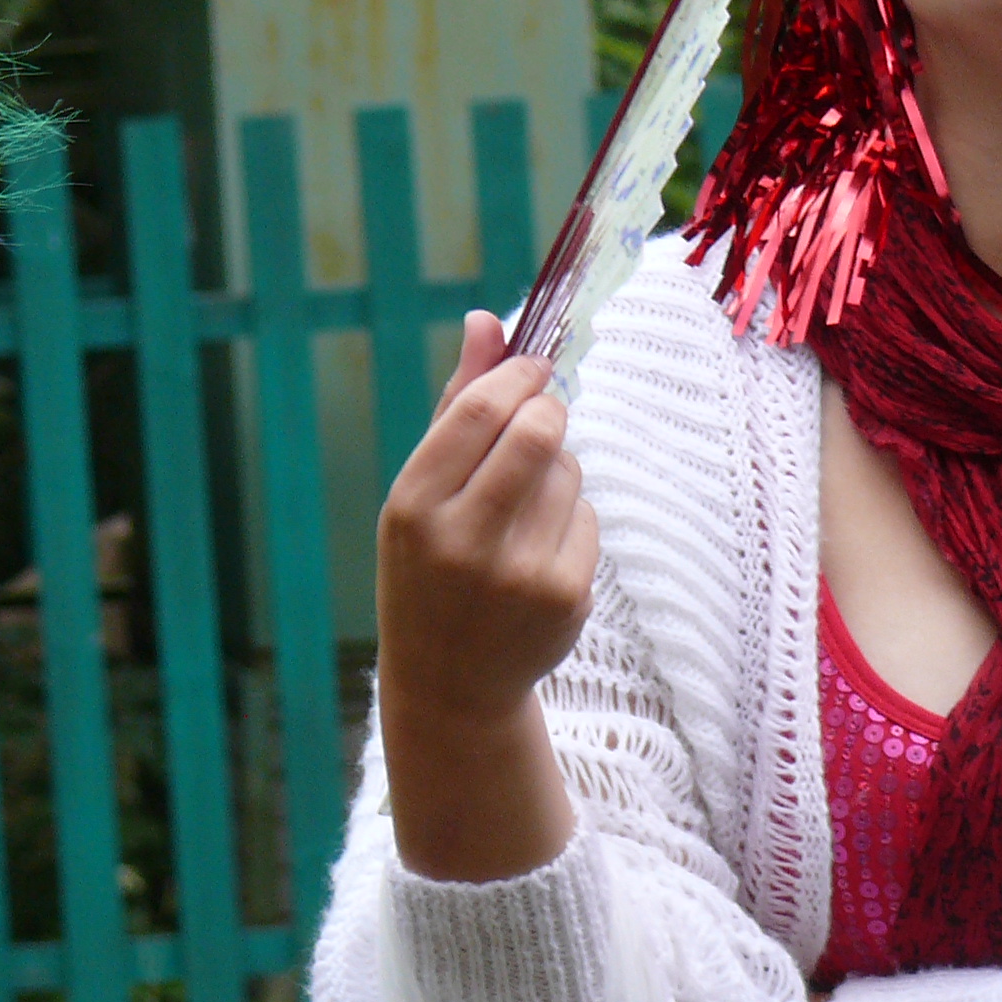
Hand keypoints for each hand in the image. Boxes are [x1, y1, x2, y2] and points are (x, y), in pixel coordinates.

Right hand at [374, 313, 601, 881]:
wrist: (450, 683)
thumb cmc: (429, 565)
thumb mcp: (422, 490)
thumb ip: (458, 404)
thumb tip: (487, 318)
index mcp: (414, 506)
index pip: (481, 412)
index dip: (519, 376)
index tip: (534, 367)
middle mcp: (463, 541)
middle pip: (537, 432)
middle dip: (549, 411)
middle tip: (543, 415)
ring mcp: (518, 573)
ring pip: (569, 473)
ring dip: (558, 470)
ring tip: (521, 510)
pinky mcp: (566, 597)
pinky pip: (587, 517)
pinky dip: (571, 519)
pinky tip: (538, 553)